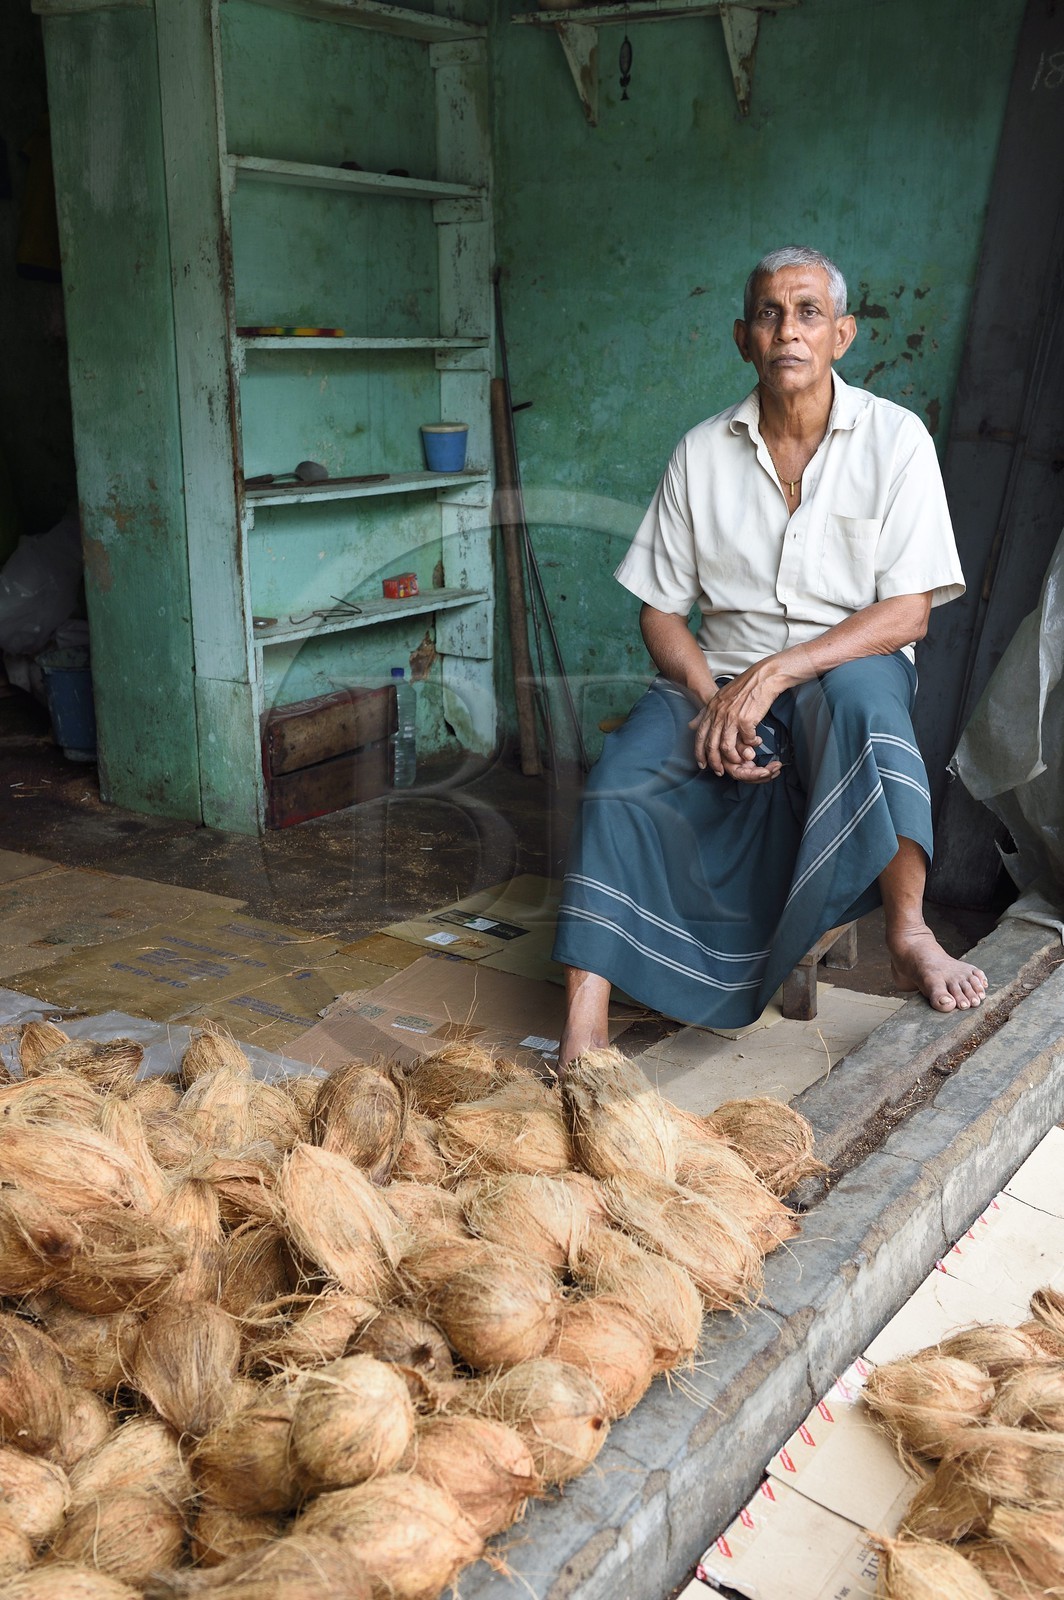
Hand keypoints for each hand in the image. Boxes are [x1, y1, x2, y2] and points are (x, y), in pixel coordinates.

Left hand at [689, 664, 782, 782]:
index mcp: (711, 709)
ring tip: (741, 760)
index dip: (699, 752)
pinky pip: (746, 740)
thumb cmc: (744, 687)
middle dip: (714, 762)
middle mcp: (718, 714)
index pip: (700, 735)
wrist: (763, 677)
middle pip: (711, 745)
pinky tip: (755, 743)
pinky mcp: (746, 719)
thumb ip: (706, 713)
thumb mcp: (719, 698)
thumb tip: (691, 724)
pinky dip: (751, 745)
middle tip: (720, 771)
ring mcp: (731, 717)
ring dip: (733, 757)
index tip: (701, 764)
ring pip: (726, 746)